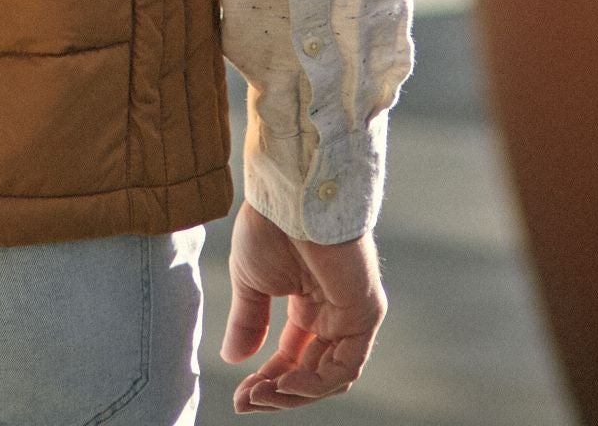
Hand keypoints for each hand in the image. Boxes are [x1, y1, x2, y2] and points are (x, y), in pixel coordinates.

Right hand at [220, 203, 385, 408]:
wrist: (289, 197)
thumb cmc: (271, 227)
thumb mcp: (250, 281)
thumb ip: (248, 321)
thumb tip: (233, 359)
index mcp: (308, 302)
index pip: (293, 356)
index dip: (267, 380)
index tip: (240, 396)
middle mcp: (333, 312)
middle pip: (311, 372)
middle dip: (277, 392)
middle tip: (246, 401)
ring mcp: (352, 314)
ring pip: (328, 376)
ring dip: (293, 393)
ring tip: (261, 394)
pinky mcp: (365, 314)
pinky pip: (344, 366)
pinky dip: (314, 383)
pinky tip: (285, 382)